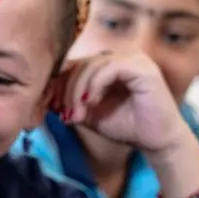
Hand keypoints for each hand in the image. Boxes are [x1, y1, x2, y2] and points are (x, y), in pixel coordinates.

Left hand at [49, 51, 188, 154]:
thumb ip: (67, 103)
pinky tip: (90, 103)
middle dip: (65, 91)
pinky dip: (94, 85)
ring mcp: (131, 58)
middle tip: (64, 115)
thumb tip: (42, 97)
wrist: (156, 141)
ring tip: (76, 115)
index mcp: (105, 64)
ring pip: (90, 66)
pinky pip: (109, 68)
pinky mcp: (141, 66)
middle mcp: (118, 56)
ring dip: (76, 91)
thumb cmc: (126, 126)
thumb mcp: (87, 113)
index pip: (72, 65)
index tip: (49, 107)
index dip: (57, 84)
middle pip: (78, 64)